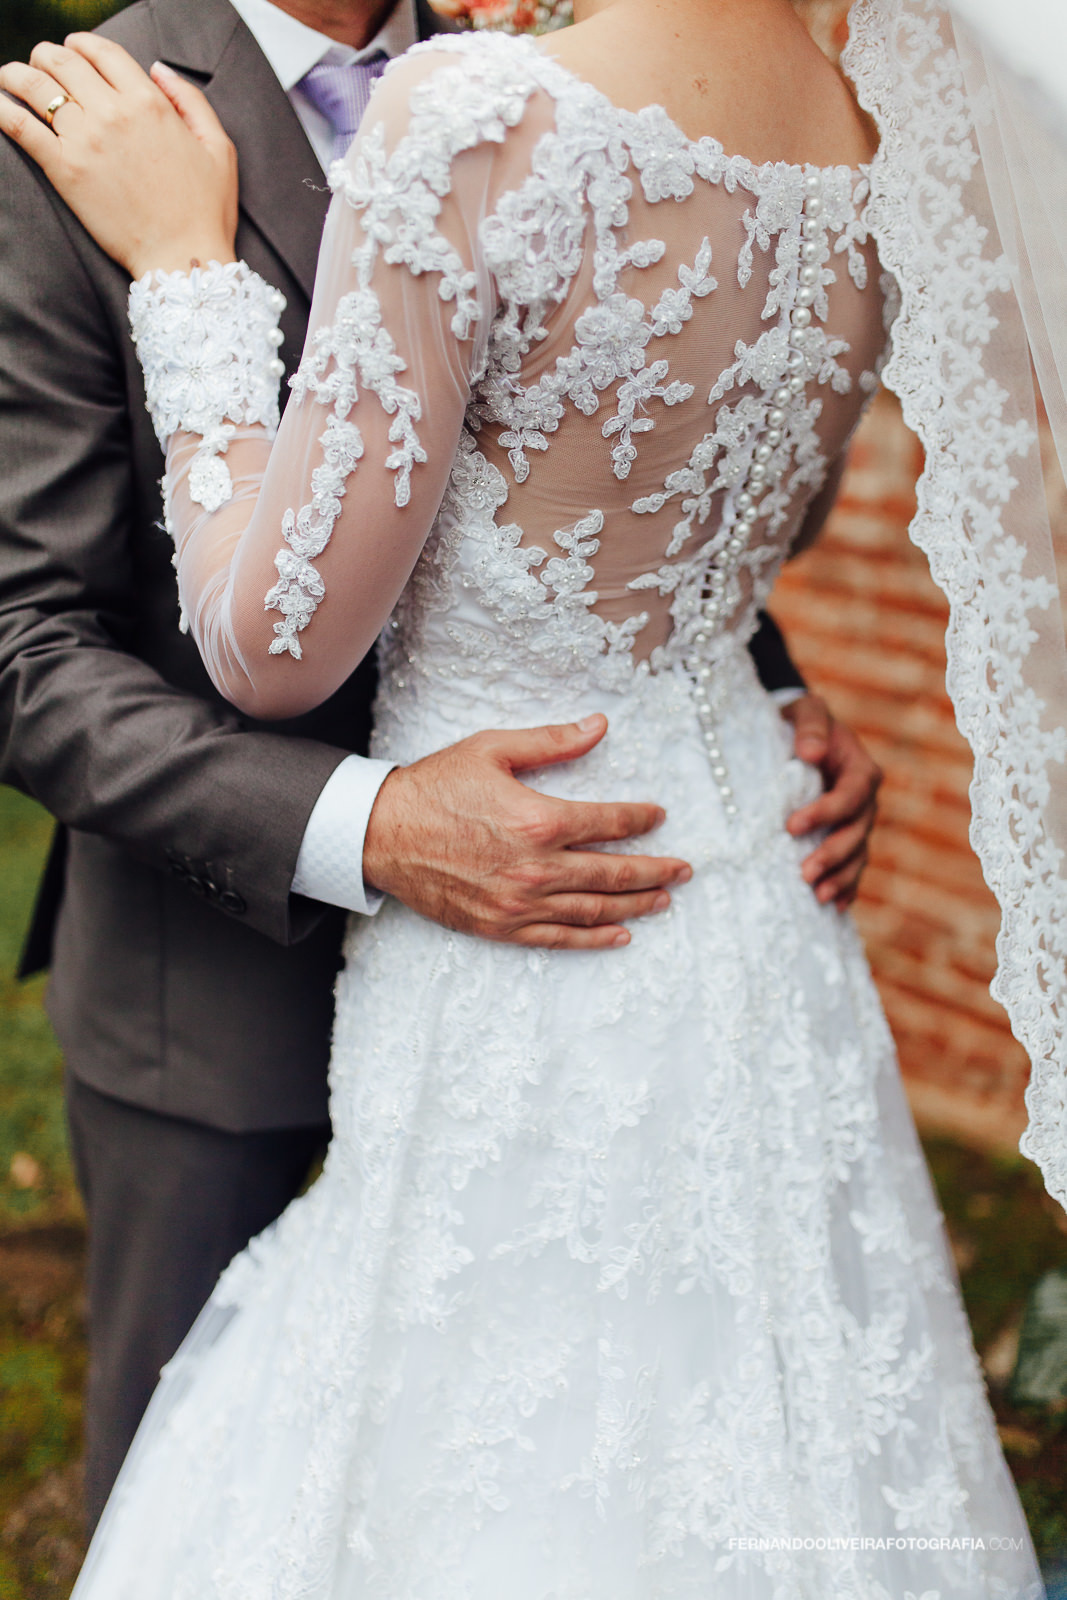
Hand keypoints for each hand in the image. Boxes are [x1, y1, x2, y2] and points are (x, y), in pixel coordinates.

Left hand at [0, 37, 236, 277]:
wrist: (184, 260)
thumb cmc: (206, 211)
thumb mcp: (219, 148)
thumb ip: (190, 100)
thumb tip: (157, 69)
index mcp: (149, 103)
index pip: (102, 52)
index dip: (82, 44)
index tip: (72, 50)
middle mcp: (114, 113)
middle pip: (62, 62)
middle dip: (46, 56)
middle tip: (40, 65)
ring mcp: (86, 140)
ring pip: (35, 86)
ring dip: (17, 74)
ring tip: (10, 78)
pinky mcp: (65, 170)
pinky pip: (20, 126)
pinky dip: (3, 109)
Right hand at [363, 714, 692, 949]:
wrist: (381, 833)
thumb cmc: (435, 786)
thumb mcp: (493, 749)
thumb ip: (552, 742)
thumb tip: (599, 726)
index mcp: (539, 820)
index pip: (609, 823)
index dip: (640, 820)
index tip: (658, 816)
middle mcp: (536, 867)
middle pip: (613, 873)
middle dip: (655, 871)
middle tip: (684, 870)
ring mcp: (519, 902)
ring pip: (593, 910)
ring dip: (635, 905)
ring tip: (664, 900)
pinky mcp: (500, 926)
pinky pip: (558, 938)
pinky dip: (594, 938)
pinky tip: (620, 934)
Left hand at [781, 694, 881, 909]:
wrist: (803, 738)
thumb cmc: (803, 723)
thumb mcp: (807, 711)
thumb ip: (810, 726)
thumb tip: (811, 752)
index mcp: (861, 771)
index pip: (850, 796)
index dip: (826, 813)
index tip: (792, 826)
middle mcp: (865, 801)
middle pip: (857, 832)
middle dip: (833, 855)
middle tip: (805, 874)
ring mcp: (858, 823)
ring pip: (857, 855)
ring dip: (841, 878)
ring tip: (819, 897)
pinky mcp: (845, 839)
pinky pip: (852, 867)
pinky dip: (846, 887)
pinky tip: (833, 907)